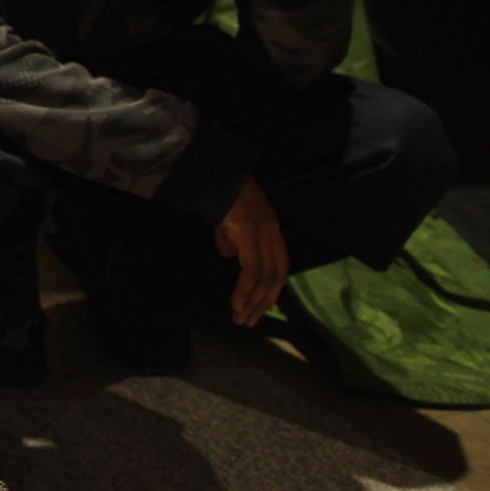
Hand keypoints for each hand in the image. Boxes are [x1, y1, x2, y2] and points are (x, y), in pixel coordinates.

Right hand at [215, 178, 289, 325]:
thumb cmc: (215, 190)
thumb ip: (229, 238)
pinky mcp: (249, 231)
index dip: (273, 289)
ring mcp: (262, 230)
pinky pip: (252, 268)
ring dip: (253, 300)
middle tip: (249, 322)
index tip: (261, 309)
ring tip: (240, 318)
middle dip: (264, 301)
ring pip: (266, 276)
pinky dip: (245, 288)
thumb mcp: (225, 218)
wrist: (209, 168)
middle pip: (277, 275)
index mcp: (270, 227)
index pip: (280, 265)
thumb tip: (229, 256)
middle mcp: (271, 230)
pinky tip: (236, 301)